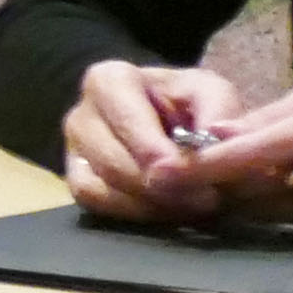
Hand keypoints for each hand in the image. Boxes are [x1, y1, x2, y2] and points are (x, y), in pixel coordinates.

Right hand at [57, 60, 248, 225]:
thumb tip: (213, 137)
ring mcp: (74, 150)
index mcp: (108, 80)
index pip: (126, 121)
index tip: (185, 171)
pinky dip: (132, 212)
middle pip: (112, 161)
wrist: (171, 120)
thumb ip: (219, 111)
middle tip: (205, 198)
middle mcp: (80, 114)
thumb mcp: (211, 92)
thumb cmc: (188, 102)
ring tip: (191, 206)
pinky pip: (95, 204)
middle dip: (159, 186)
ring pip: (100, 188)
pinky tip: (165, 211)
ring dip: (149, 203)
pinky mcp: (77, 180)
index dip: (154, 150)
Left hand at [160, 84, 292, 240]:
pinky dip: (284, 214)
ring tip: (235, 185)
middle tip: (186, 181)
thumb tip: (216, 132)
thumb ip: (272, 116)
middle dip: (215, 190)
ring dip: (246, 203)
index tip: (159, 174)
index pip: (242, 156)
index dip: (197, 168)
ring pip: (268, 216)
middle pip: (246, 194)